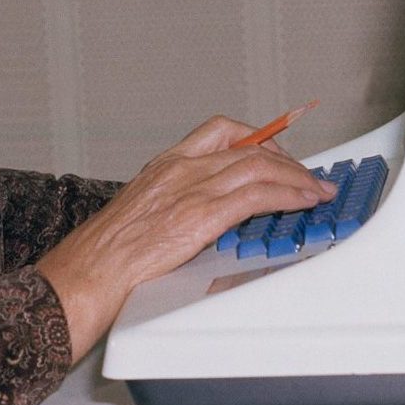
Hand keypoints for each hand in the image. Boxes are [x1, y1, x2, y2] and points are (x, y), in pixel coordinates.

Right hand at [36, 116, 333, 361]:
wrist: (87, 273)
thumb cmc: (106, 256)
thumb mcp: (143, 215)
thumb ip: (177, 207)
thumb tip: (209, 219)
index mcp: (165, 164)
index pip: (221, 130)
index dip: (258, 137)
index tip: (279, 152)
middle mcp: (180, 168)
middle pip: (249, 146)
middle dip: (288, 160)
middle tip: (307, 176)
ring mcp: (191, 189)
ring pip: (261, 165)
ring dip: (298, 177)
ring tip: (317, 191)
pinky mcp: (201, 215)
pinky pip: (258, 194)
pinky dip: (289, 194)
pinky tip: (303, 202)